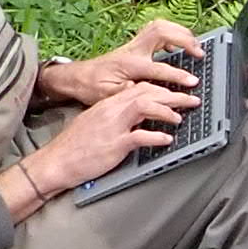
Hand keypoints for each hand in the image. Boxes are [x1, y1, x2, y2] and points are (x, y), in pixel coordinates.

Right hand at [24, 81, 189, 188]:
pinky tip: (167, 139)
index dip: (162, 88)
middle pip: (147, 92)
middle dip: (172, 95)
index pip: (140, 87)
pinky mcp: (114, 144)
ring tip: (180, 118)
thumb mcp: (95, 122)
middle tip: (191, 100)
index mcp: (108, 104)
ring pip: (145, 106)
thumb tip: (138, 116)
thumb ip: (116, 115)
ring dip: (167, 111)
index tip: (177, 92)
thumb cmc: (75, 145)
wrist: (56, 161)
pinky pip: (140, 136)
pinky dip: (156, 136)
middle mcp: (111, 110)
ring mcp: (113, 126)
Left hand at [37, 21, 201, 108]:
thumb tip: (148, 92)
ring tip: (195, 44)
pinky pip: (156, 31)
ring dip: (180, 32)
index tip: (192, 81)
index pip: (160, 67)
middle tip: (199, 52)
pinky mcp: (134, 45)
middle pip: (162, 31)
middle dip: (184, 39)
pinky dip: (171, 33)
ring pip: (160, 26)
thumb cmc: (90, 87)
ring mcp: (133, 45)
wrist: (75, 77)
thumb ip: (128, 93)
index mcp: (129, 64)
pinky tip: (178, 45)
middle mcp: (133, 50)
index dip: (178, 75)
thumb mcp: (107, 96)